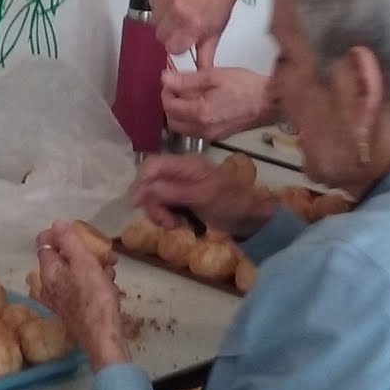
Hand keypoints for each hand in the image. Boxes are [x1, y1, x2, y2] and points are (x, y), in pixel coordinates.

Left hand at [35, 222, 127, 367]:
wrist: (102, 336)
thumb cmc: (94, 297)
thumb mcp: (83, 263)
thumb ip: (69, 242)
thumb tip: (56, 224)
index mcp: (49, 272)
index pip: (45, 243)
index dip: (59, 234)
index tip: (77, 231)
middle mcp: (49, 285)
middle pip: (63, 258)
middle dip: (84, 252)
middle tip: (104, 253)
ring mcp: (61, 299)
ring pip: (76, 273)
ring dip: (95, 267)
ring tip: (111, 270)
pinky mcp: (73, 309)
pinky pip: (82, 288)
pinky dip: (95, 283)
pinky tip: (110, 286)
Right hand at [131, 154, 276, 238]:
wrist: (252, 219)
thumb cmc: (231, 203)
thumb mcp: (201, 196)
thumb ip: (171, 191)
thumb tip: (139, 191)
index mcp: (185, 164)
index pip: (151, 165)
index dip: (140, 184)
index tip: (137, 206)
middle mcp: (180, 171)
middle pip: (149, 183)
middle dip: (153, 204)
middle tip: (167, 223)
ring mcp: (181, 185)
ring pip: (155, 196)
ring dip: (160, 213)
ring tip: (176, 225)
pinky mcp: (183, 199)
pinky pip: (164, 205)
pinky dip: (167, 216)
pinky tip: (180, 224)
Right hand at [150, 0, 243, 63]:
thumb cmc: (218, 6)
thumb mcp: (214, 34)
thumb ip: (204, 57)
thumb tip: (201, 74)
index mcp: (192, 26)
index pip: (171, 48)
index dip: (178, 45)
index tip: (184, 38)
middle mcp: (179, 11)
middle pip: (160, 35)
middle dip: (170, 33)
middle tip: (182, 25)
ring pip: (154, 20)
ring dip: (163, 19)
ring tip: (178, 12)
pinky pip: (152, 3)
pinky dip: (159, 5)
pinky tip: (173, 2)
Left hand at [161, 66, 272, 140]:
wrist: (269, 101)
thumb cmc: (246, 86)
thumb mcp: (214, 76)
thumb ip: (186, 79)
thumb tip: (166, 79)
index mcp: (200, 114)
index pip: (170, 107)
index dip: (166, 92)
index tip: (171, 81)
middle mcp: (203, 129)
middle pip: (173, 121)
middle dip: (171, 104)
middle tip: (177, 88)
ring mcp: (211, 135)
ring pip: (183, 128)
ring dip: (180, 113)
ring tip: (189, 95)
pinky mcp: (218, 136)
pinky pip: (195, 130)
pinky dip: (191, 119)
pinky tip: (200, 104)